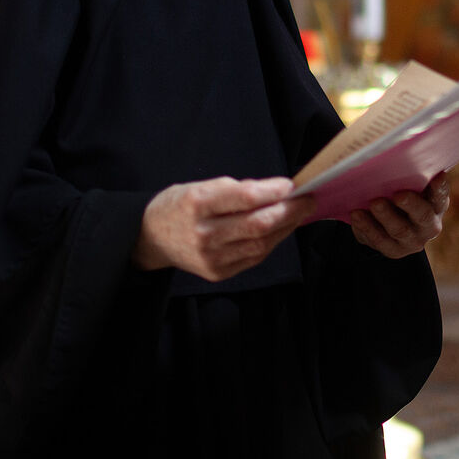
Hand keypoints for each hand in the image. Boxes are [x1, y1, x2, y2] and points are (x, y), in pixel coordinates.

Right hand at [134, 176, 314, 281]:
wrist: (150, 238)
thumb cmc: (179, 205)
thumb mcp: (199, 186)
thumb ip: (235, 189)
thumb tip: (275, 191)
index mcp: (196, 204)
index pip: (242, 198)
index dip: (271, 192)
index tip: (291, 185)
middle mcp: (203, 234)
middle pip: (257, 225)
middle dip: (288, 211)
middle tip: (308, 200)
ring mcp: (210, 257)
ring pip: (260, 244)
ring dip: (285, 228)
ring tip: (299, 214)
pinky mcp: (217, 273)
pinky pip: (254, 258)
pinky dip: (272, 242)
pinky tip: (281, 229)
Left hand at [350, 172, 448, 258]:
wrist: (390, 224)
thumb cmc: (401, 194)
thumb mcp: (410, 187)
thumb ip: (410, 175)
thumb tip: (396, 152)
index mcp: (436, 205)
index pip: (441, 196)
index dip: (440, 188)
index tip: (437, 176)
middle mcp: (429, 225)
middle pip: (423, 216)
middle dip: (411, 205)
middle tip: (398, 195)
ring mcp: (411, 240)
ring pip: (400, 230)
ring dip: (386, 216)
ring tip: (374, 203)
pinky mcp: (393, 250)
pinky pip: (379, 241)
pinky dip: (367, 227)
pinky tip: (356, 215)